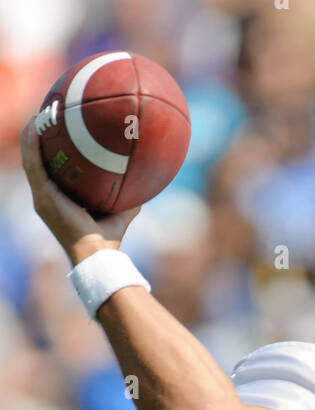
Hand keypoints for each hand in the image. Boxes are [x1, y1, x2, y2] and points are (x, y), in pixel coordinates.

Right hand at [19, 118, 140, 264]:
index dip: (51, 148)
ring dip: (32, 132)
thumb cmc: (108, 241)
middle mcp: (46, 197)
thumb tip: (146, 181)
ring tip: (43, 111)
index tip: (60, 127)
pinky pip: (32, 162)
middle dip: (40, 134)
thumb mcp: (120, 213)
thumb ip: (129, 197)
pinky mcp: (42, 196)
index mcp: (59, 200)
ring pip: (30, 156)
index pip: (50, 169)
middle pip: (37, 159)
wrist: (96, 256)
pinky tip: (36, 124)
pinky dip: (32, 142)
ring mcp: (42, 197)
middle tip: (51, 112)